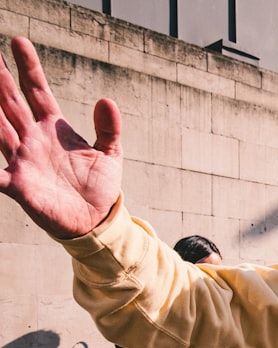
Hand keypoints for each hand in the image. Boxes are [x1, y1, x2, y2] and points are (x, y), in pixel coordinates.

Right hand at [0, 38, 122, 237]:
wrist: (96, 221)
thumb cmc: (99, 186)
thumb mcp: (110, 153)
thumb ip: (108, 128)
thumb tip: (107, 100)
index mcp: (53, 128)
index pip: (37, 91)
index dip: (28, 68)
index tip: (18, 41)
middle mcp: (32, 139)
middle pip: (10, 103)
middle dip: (0, 79)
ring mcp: (22, 160)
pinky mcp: (18, 185)